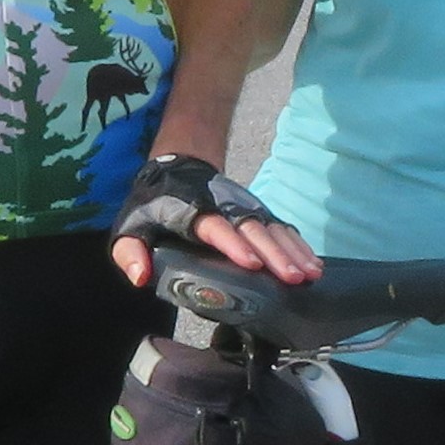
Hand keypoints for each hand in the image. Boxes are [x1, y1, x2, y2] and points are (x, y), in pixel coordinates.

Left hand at [108, 155, 321, 290]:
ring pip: (273, 229)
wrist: (177, 167)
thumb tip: (140, 276)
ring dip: (293, 251)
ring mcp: (245, 209)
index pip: (216, 228)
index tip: (251, 263)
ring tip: (310, 274)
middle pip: (253, 230)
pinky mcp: (257, 212)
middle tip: (294, 277)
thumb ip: (130, 253)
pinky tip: (314, 264)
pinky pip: (281, 229)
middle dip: (275, 254)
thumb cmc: (153, 206)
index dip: (233, 245)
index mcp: (192, 214)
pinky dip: (299, 245)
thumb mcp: (131, 228)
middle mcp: (224, 209)